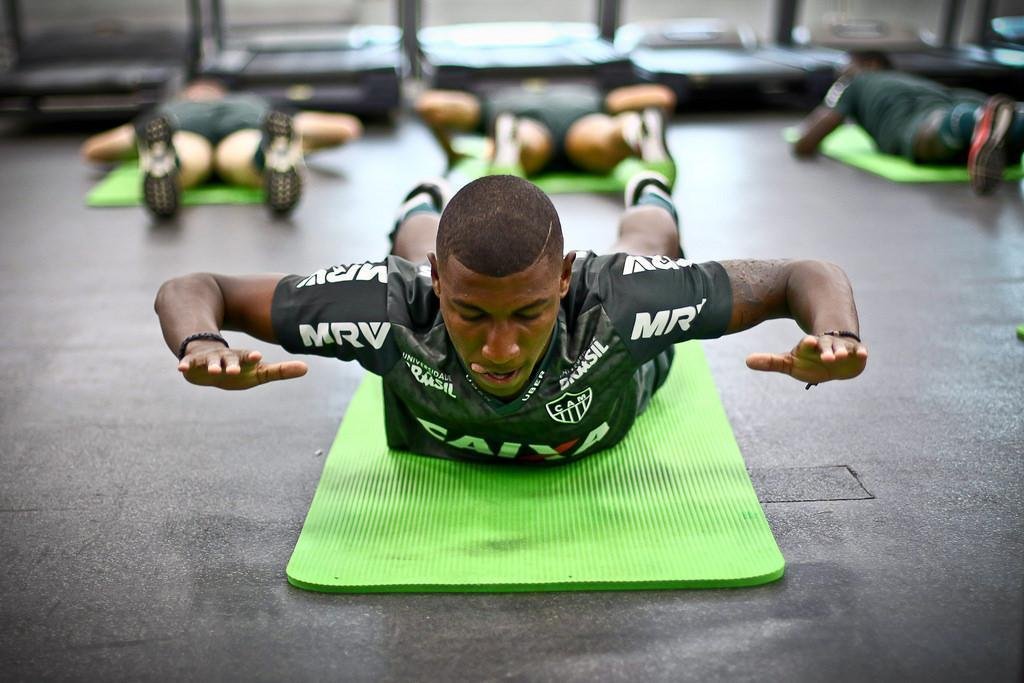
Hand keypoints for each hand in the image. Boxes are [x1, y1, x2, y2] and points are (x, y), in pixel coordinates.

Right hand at [177, 342, 307, 389]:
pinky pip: (189, 363)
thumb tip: (307, 368)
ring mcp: (209, 359)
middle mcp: (226, 356)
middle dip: (232, 364)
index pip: (248, 357)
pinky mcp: (194, 363)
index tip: (258, 357)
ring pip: (211, 361)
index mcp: (242, 359)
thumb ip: (280, 371)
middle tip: (235, 370)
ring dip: (213, 365)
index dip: (252, 357)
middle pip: (229, 359)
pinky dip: (185, 365)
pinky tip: (181, 368)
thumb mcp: (259, 372)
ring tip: (215, 371)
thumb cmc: (239, 368)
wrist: (210, 359)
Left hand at [745, 334, 867, 385]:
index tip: (807, 342)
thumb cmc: (808, 360)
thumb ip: (770, 362)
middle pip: (826, 346)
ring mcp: (841, 349)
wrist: (833, 357)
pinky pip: (859, 352)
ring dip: (842, 352)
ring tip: (841, 356)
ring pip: (842, 349)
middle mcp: (825, 345)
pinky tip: (863, 354)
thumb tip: (746, 361)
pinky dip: (861, 353)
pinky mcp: (855, 354)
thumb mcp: (790, 362)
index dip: (807, 344)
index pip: (807, 344)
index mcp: (809, 346)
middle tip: (826, 356)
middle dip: (826, 350)